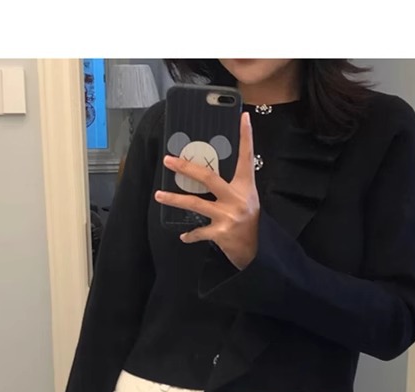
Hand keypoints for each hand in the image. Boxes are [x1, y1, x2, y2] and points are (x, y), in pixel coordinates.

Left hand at [155, 112, 259, 269]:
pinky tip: (183, 236)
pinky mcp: (220, 233)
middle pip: (208, 177)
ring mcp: (227, 216)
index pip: (246, 156)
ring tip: (159, 195)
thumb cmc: (249, 220)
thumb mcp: (247, 198)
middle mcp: (236, 198)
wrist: (256, 250)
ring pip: (195, 204)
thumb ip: (231, 185)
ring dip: (174, 199)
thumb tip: (207, 171)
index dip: (246, 136)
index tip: (243, 117)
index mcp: (245, 186)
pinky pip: (199, 232)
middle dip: (186, 167)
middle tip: (168, 160)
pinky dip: (190, 235)